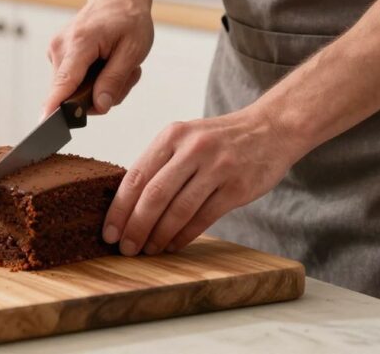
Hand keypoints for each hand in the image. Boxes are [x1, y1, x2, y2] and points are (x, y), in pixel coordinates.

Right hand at [42, 0, 154, 116]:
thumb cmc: (128, 18)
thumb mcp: (133, 51)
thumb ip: (114, 81)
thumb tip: (99, 106)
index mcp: (80, 43)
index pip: (64, 82)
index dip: (55, 105)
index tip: (44, 123)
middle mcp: (60, 47)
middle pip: (72, 93)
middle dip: (101, 94)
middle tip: (126, 74)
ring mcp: (56, 50)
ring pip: (74, 90)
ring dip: (100, 86)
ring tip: (117, 64)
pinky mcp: (58, 55)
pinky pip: (74, 82)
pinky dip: (93, 79)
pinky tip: (106, 63)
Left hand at [103, 106, 308, 255]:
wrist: (270, 129)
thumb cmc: (219, 139)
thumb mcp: (185, 137)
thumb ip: (159, 163)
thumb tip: (127, 203)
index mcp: (172, 135)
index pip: (136, 176)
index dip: (119, 208)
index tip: (108, 231)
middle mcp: (192, 149)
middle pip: (154, 195)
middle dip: (135, 227)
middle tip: (125, 247)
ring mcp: (217, 168)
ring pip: (179, 210)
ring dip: (159, 236)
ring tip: (148, 250)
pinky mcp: (237, 187)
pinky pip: (203, 218)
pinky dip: (184, 236)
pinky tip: (172, 245)